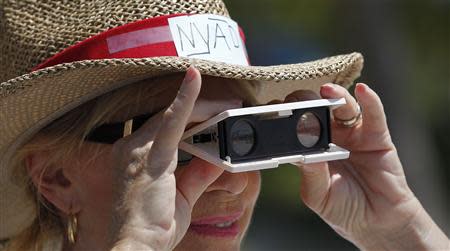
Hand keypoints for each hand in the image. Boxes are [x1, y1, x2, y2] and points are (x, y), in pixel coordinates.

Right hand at [108, 67, 239, 249]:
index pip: (164, 126)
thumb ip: (199, 174)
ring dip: (205, 106)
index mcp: (135, 156)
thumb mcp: (182, 197)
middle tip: (230, 104)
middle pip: (170, 116)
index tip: (211, 109)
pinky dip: (187, 98)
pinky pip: (173, 120)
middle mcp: (132, 147)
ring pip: (175, 115)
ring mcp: (139, 150)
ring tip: (230, 103)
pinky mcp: (151, 156)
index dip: (189, 114)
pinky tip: (195, 79)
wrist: (138, 246)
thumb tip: (217, 157)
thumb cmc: (154, 226)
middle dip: (202, 107)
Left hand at [289, 83, 448, 249]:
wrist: (376, 221)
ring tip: (327, 90)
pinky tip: (362, 91)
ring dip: (334, 95)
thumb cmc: (342, 208)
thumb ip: (311, 173)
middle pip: (315, 108)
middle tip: (297, 101)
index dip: (284, 116)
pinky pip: (373, 113)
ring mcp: (352, 132)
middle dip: (305, 101)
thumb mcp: (318, 194)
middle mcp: (329, 135)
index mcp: (309, 147)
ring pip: (341, 106)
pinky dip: (369, 100)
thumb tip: (304, 152)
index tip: (273, 110)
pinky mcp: (376, 135)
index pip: (293, 125)